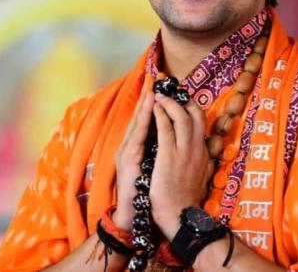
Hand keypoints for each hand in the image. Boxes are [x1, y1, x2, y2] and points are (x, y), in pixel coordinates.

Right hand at [112, 80, 154, 229]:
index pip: (145, 122)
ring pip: (136, 125)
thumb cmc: (145, 192)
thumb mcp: (152, 167)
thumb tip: (170, 136)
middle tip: (154, 81)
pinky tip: (148, 113)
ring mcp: (127, 155)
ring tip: (151, 92)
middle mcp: (129, 148)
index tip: (158, 87)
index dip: (150, 104)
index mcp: (137, 149)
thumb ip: (157, 150)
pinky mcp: (128, 163)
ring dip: (143, 107)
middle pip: (138, 119)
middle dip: (146, 100)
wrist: (133, 215)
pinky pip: (137, 138)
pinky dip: (141, 123)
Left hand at [149, 93, 214, 239]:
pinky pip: (165, 128)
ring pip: (181, 116)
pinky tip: (155, 107)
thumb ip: (202, 162)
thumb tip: (204, 154)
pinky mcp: (169, 155)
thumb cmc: (185, 200)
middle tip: (172, 92)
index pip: (202, 124)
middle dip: (183, 99)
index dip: (193, 109)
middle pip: (196, 114)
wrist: (179, 216)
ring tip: (160, 95)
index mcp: (204, 153)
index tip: (183, 101)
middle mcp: (197, 149)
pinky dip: (160, 114)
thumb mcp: (200, 177)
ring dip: (169, 103)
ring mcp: (184, 151)